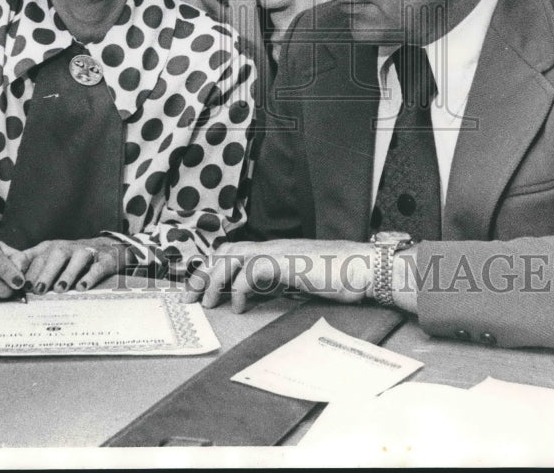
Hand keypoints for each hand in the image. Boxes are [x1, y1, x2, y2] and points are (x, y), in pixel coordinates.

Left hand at [10, 237, 132, 293]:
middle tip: (39, 290)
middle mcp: (68, 248)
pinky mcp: (104, 260)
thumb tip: (6, 279)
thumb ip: (28, 266)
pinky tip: (82, 287)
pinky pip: (98, 266)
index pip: (36, 255)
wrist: (107, 250)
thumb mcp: (48, 258)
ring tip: (60, 289)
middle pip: (56, 254)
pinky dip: (90, 276)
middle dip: (46, 272)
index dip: (27, 268)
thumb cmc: (70, 259)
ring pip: (77, 258)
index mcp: (50, 248)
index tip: (19, 284)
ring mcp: (87, 252)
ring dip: (67, 273)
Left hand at [185, 239, 376, 312]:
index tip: (198, 289)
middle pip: (224, 252)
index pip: (233, 252)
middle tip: (190, 298)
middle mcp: (271, 246)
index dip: (213, 269)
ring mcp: (278, 251)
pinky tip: (240, 307)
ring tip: (208, 303)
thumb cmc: (338, 276)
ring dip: (215, 280)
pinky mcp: (285, 262)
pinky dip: (239, 289)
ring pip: (231, 257)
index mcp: (273, 250)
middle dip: (204, 274)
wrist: (363, 267)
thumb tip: (256, 295)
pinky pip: (251, 272)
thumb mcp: (300, 280)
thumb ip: (278, 282)